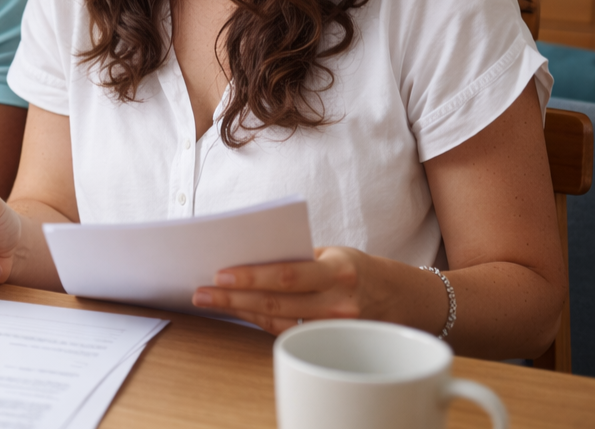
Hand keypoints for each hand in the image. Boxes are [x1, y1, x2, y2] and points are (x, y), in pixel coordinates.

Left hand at [189, 246, 386, 334]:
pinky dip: (256, 320)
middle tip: (200, 292)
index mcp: (337, 272)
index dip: (252, 276)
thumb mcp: (332, 254)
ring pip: (275, 320)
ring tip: (209, 300)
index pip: (288, 274)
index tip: (220, 274)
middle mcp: (336, 303)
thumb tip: (247, 255)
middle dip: (233, 297)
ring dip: (238, 310)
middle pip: (275, 302)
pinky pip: (282, 331)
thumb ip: (297, 257)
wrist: (394, 298)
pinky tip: (236, 310)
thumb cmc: (352, 268)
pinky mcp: (322, 340)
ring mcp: (330, 327)